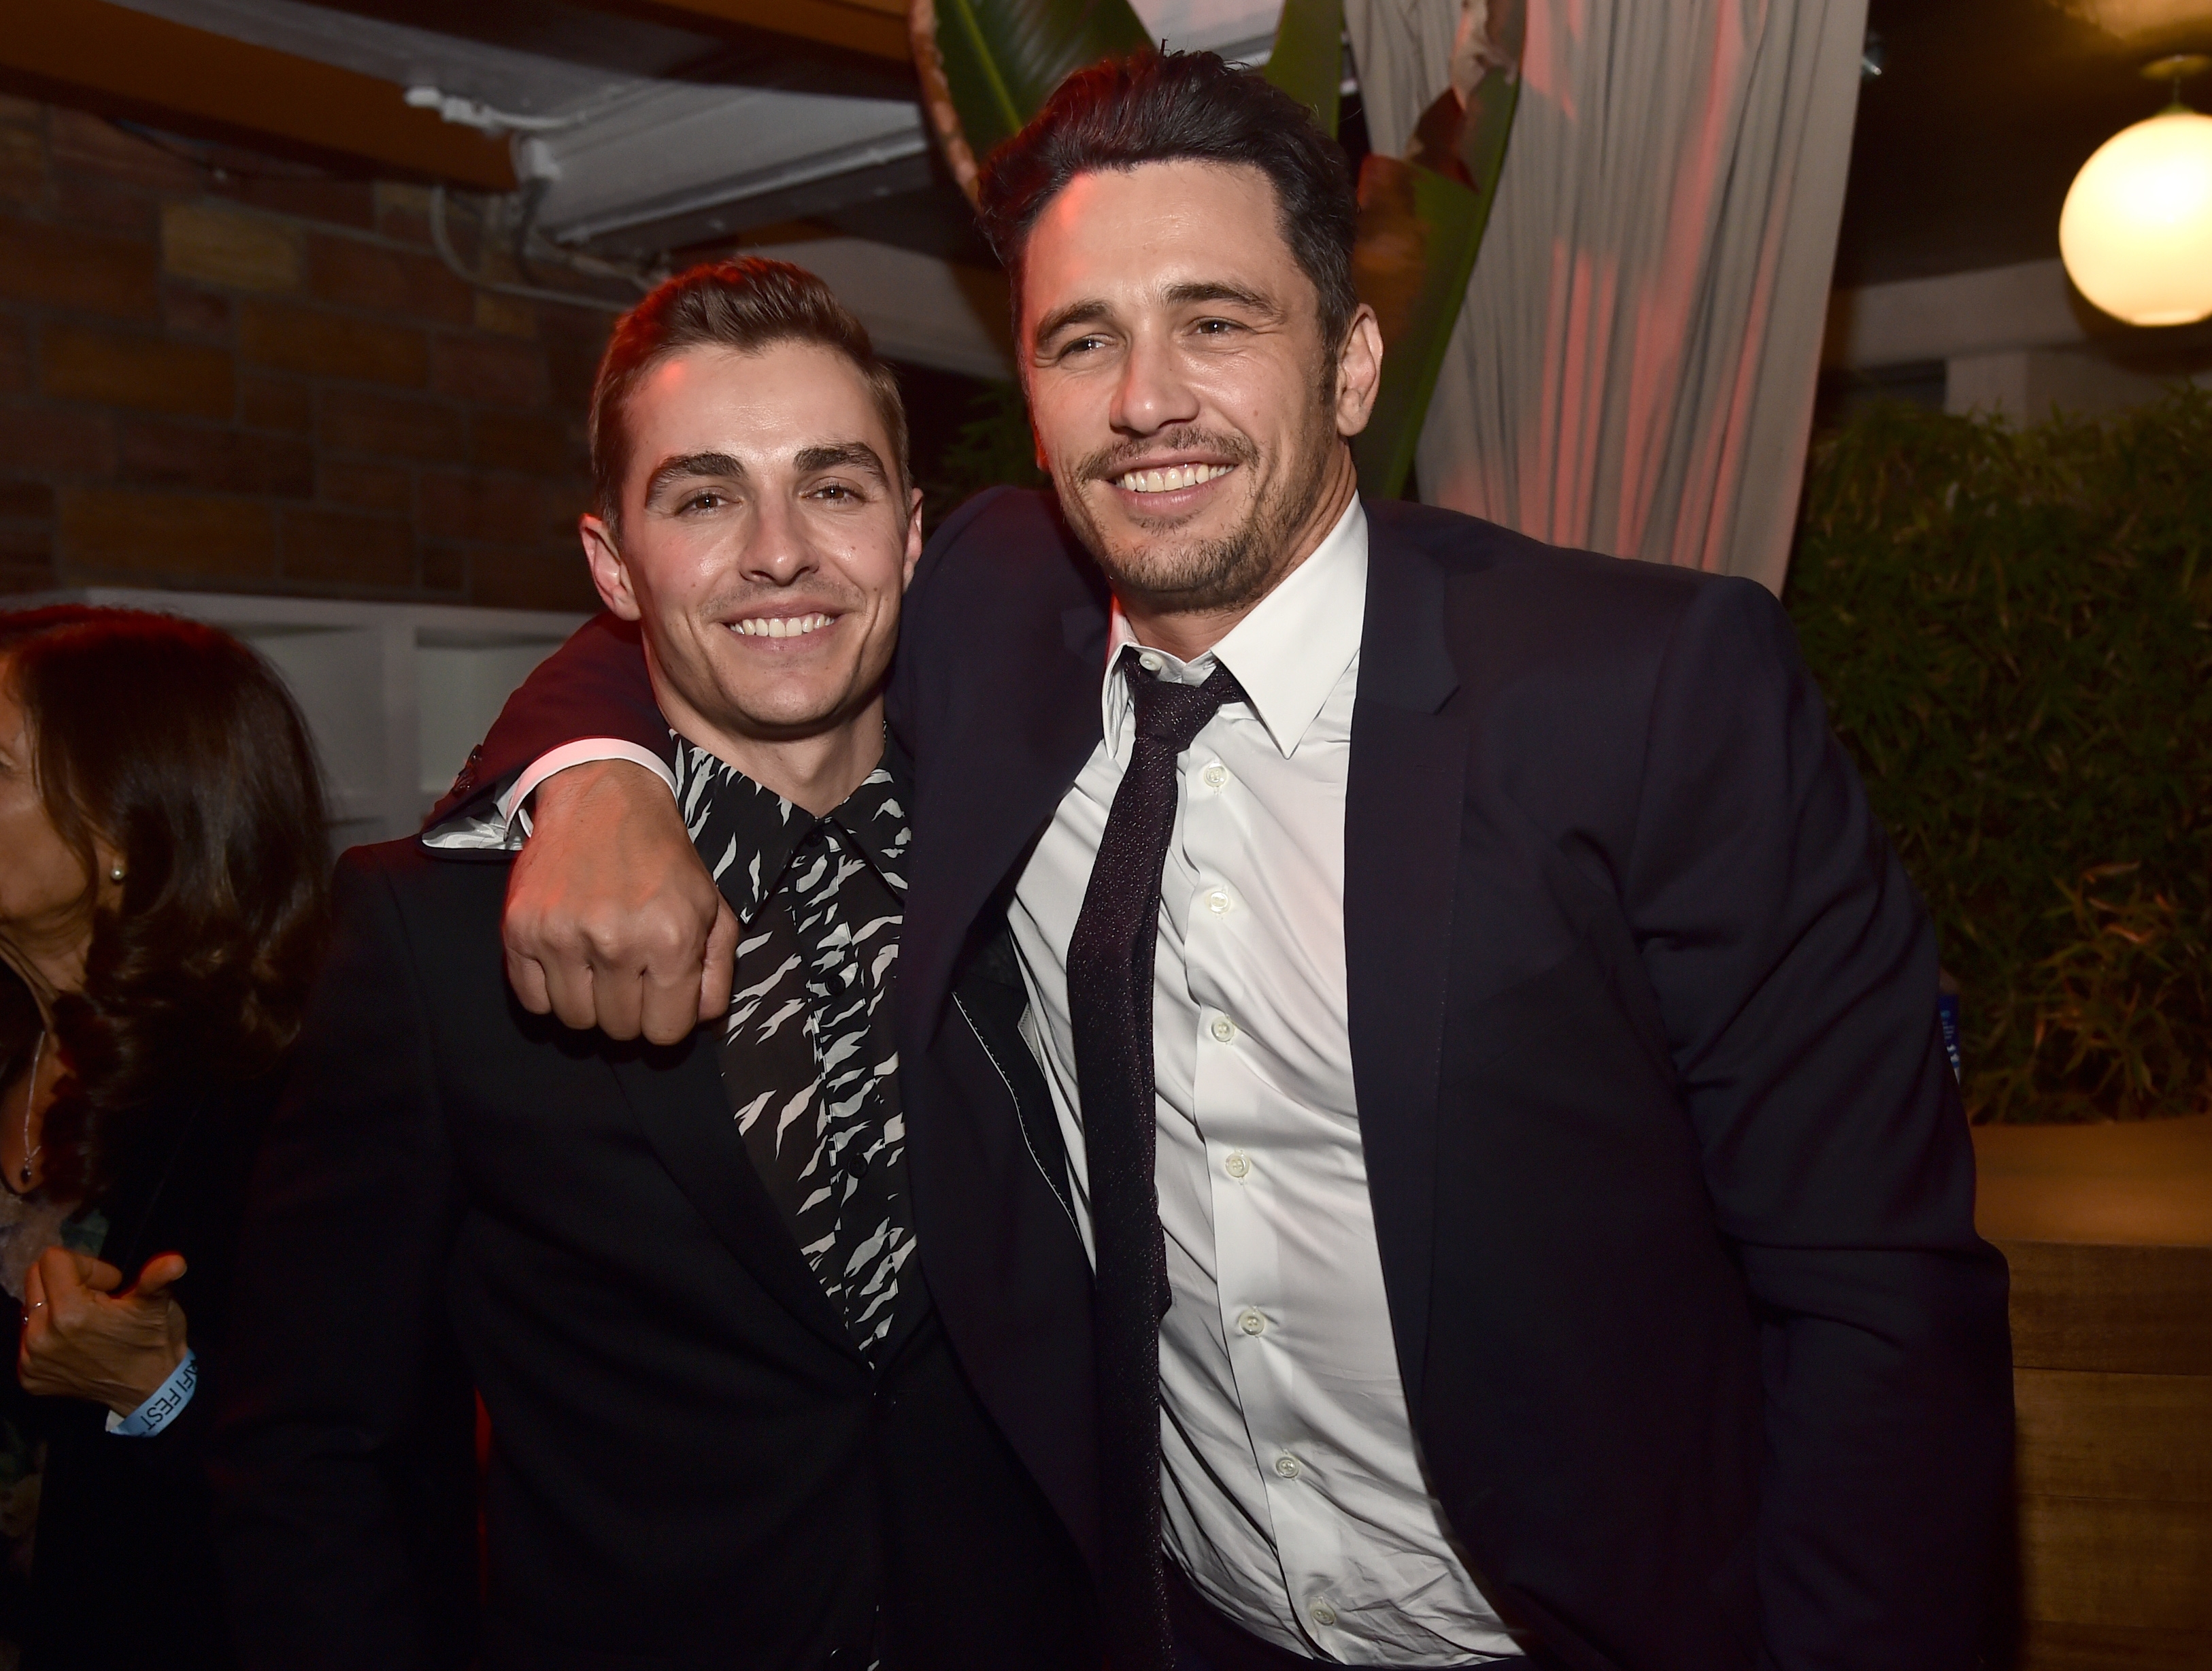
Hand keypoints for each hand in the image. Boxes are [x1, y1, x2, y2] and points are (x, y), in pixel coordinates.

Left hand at [19, 1249, 188, 1416]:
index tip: (110, 1286)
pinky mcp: (28, 1375)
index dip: (88, 1265)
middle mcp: (41, 1336)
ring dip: (56, 1306)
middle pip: (36, 1277)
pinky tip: (76, 1343)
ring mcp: (31, 1359)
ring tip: (86, 1322)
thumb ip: (157, 1279)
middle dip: (68, 1280)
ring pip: (31, 1306)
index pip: (54, 1260)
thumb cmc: (154, 1341)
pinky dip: (50, 1334)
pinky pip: (28, 1337)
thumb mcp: (158, 1305)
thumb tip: (175, 1262)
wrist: (150, 1390)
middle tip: (97, 1300)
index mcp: (70, 1313)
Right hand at [503, 759, 737, 1043]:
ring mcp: (561, 937)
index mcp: (669, 940)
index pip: (665, 1032)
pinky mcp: (520, 929)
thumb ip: (715, 973)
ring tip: (598, 965)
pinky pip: (532, 1001)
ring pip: (575, 1021)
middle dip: (630, 1010)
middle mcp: (614, 942)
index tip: (660, 994)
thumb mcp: (711, 908)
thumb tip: (701, 1025)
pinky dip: (549, 991)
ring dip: (589, 1003)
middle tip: (630, 974)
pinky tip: (567, 960)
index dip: (666, 1018)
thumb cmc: (663, 860)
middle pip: (619, 1030)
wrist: (604, 800)